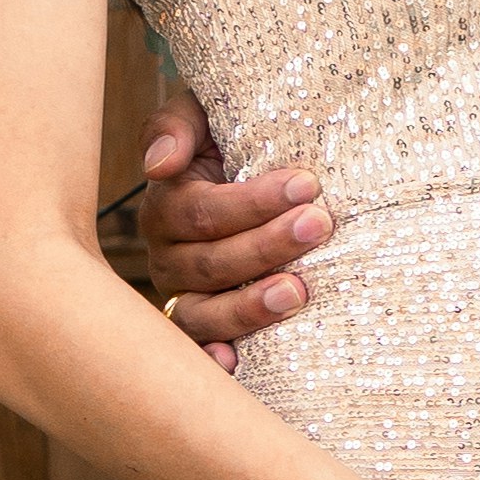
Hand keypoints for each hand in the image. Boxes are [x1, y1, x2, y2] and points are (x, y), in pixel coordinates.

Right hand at [135, 82, 335, 349]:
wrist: (257, 168)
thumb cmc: (233, 142)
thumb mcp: (204, 116)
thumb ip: (176, 126)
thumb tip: (159, 165)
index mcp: (167, 206)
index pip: (200, 211)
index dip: (252, 202)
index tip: (307, 184)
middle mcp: (169, 257)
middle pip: (209, 263)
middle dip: (267, 244)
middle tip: (319, 224)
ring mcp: (185, 297)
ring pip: (204, 313)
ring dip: (250, 306)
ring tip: (298, 292)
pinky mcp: (206, 330)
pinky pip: (202, 351)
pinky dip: (215, 359)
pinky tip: (236, 363)